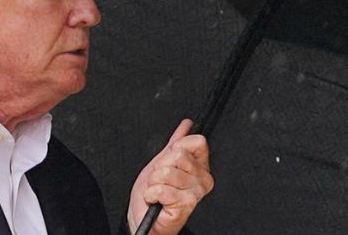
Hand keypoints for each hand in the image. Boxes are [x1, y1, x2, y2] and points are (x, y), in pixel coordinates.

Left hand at [127, 119, 213, 234]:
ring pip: (167, 171)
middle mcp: (203, 179)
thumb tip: (186, 125)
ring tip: (157, 192)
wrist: (145, 222)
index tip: (168, 162)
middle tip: (160, 181)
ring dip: (154, 183)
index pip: (197, 142)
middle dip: (160, 167)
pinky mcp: (186, 204)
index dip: (176, 149)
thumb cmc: (153, 197)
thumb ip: (175, 143)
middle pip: (178, 154)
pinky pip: (161, 188)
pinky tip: (156, 201)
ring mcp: (196, 192)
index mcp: (200, 167)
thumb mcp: (161, 163)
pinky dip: (151, 194)